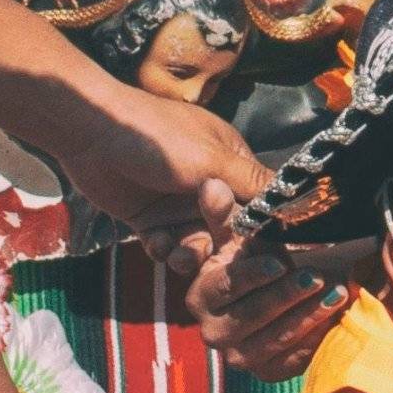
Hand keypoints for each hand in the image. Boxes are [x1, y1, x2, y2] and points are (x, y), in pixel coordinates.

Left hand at [51, 84, 268, 252]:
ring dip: (190, 254)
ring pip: (197, 245)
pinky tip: (154, 239)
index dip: (259, 231)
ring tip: (178, 250)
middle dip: (220, 246)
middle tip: (207, 250)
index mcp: (231, 164)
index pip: (258, 205)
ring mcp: (178, 204)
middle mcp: (209, 187)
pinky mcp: (150, 220)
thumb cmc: (158, 138)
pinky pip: (167, 247)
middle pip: (228, 232)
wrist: (92, 135)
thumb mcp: (211, 159)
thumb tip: (299, 200)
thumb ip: (252, 183)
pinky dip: (163, 249)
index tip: (262, 257)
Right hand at [190, 222, 364, 380]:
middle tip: (317, 275)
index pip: (227, 286)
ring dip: (307, 316)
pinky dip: (314, 339)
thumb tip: (212, 184)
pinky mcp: (266, 371)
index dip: (254, 275)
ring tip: (336, 293)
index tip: (281, 262)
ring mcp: (239, 356)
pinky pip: (291, 360)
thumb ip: (222, 214)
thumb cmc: (250, 259)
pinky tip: (336, 317)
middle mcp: (213, 332)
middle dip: (286, 296)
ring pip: (274, 339)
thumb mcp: (235, 235)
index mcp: (200, 297)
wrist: (267, 296)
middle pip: (252, 315)